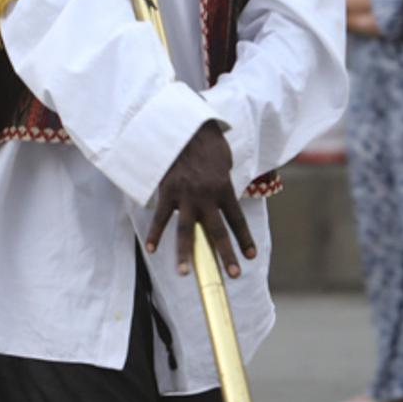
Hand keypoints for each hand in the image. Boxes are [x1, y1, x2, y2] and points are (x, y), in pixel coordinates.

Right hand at [146, 119, 256, 279]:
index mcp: (224, 187)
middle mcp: (207, 196)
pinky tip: (152, 248)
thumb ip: (223, 181)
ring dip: (186, 254)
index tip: (250, 256)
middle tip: (233, 275)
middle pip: (217, 232)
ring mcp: (185, 196)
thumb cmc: (207, 140)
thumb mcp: (224, 160)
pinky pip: (161, 217)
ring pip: (186, 231)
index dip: (245, 239)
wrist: (183, 125)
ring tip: (185, 273)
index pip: (237, 219)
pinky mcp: (167, 191)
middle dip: (226, 256)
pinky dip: (155, 233)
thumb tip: (223, 196)